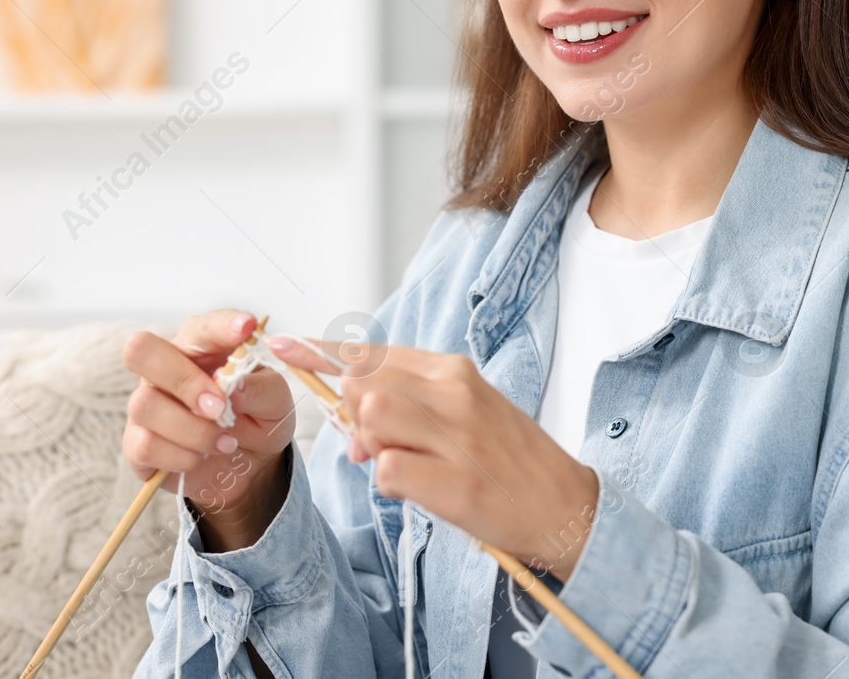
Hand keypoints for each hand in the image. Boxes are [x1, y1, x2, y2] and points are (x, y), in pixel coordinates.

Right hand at [122, 310, 294, 545]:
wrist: (249, 464)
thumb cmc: (257, 417)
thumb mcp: (275, 402)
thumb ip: (262, 387)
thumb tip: (236, 386)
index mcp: (201, 347)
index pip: (201, 327)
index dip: (221, 326)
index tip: (246, 328)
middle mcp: (165, 369)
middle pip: (141, 350)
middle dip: (184, 380)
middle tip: (220, 407)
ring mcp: (146, 405)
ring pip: (145, 405)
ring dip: (193, 430)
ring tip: (226, 442)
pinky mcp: (137, 445)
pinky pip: (145, 446)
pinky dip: (182, 457)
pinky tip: (201, 458)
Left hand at [272, 337, 599, 582]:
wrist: (563, 503)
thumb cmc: (510, 458)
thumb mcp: (466, 410)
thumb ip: (409, 404)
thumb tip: (351, 413)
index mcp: (455, 371)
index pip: (373, 352)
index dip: (321, 351)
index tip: (285, 345)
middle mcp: (455, 395)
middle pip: (362, 383)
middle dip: (351, 414)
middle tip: (373, 444)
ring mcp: (456, 439)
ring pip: (371, 418)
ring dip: (370, 446)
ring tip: (400, 463)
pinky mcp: (455, 484)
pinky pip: (388, 471)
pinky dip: (389, 483)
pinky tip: (419, 489)